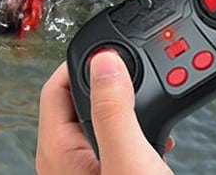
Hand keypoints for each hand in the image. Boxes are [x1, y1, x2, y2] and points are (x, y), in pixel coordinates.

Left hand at [36, 52, 172, 174]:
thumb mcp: (127, 157)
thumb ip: (113, 108)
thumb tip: (105, 60)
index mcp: (57, 149)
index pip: (57, 85)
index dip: (83, 64)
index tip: (110, 53)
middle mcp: (66, 158)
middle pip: (80, 99)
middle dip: (110, 84)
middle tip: (136, 73)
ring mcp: (86, 168)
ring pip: (101, 119)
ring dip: (126, 108)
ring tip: (152, 102)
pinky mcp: (109, 173)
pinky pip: (116, 141)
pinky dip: (136, 131)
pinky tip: (159, 136)